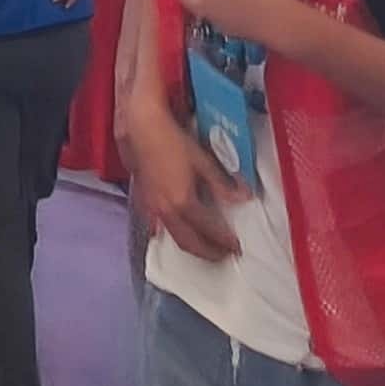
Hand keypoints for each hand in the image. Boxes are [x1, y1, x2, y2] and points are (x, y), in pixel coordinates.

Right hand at [122, 102, 243, 258]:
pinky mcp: (143, 203)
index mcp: (183, 202)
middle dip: (208, 252)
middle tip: (223, 255)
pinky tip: (179, 231)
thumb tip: (243, 197)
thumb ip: (222, 183)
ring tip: (206, 248)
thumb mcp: (202, 161)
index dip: (224, 241)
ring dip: (191, 247)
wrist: (141, 130)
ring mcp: (152, 209)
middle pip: (189, 242)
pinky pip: (160, 228)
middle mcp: (166, 211)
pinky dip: (173, 235)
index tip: (236, 247)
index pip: (208, 230)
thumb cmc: (172, 141)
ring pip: (173, 238)